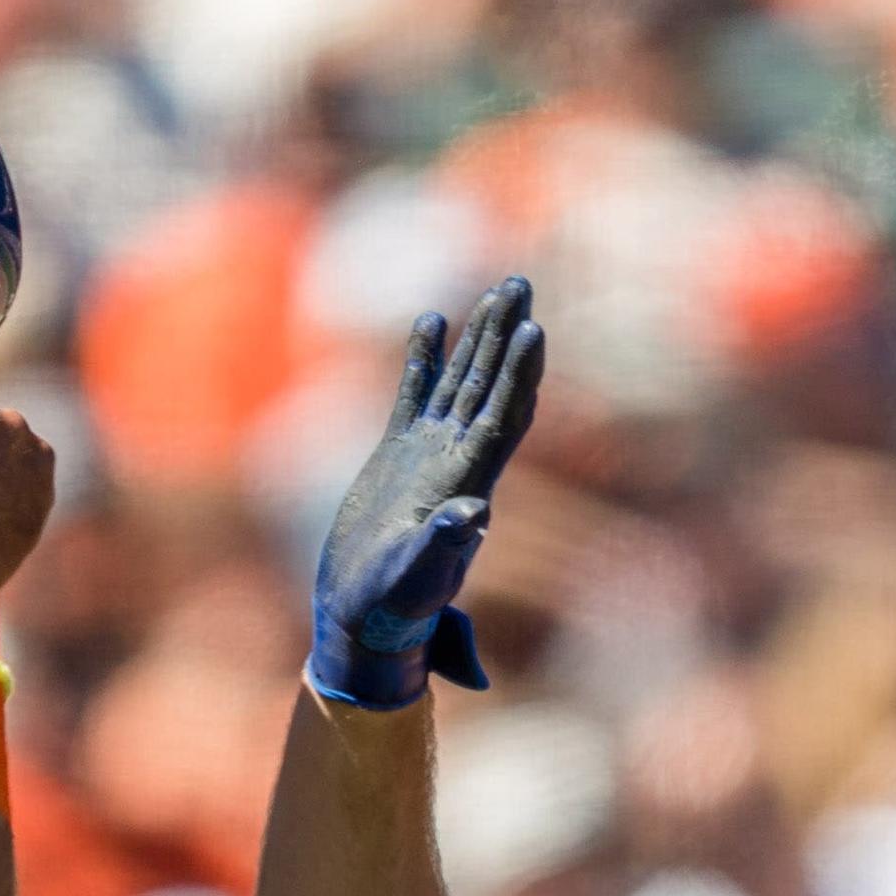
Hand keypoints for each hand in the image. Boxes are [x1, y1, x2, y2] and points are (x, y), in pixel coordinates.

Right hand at [310, 277, 544, 710]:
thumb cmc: (392, 604)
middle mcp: (455, 460)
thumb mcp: (418, 576)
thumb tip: (472, 515)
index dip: (518, 373)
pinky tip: (431, 320)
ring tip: (495, 289)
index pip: (501, 416)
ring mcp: (427, 453)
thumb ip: (443, 545)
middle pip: (489, 384)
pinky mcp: (396, 455)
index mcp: (467, 482)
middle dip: (505, 334)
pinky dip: (423, 358)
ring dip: (477, 336)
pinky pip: (414, 395)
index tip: (533, 329)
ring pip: (459, 381)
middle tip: (521, 282)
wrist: (362, 613)